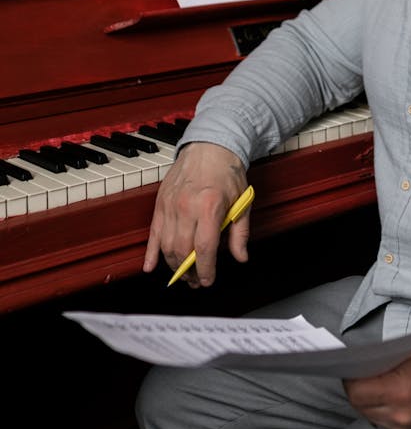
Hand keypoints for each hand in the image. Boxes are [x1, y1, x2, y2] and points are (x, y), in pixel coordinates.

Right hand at [143, 141, 247, 286]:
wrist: (210, 147)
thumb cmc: (227, 173)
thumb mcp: (243, 202)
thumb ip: (241, 233)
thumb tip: (240, 257)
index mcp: (210, 206)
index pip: (204, 248)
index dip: (206, 269)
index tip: (208, 280)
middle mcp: (187, 207)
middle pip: (183, 250)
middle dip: (189, 272)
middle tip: (196, 281)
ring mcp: (171, 205)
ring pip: (166, 245)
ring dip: (174, 265)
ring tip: (183, 274)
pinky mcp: (160, 203)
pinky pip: (153, 233)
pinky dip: (150, 252)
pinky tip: (150, 266)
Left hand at [344, 339, 410, 428]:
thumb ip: (385, 356)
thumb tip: (359, 360)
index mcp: (402, 389)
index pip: (357, 391)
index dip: (349, 378)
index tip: (350, 366)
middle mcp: (400, 413)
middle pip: (358, 404)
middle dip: (354, 387)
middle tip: (357, 371)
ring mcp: (403, 426)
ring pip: (366, 413)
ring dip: (363, 398)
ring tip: (369, 381)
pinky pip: (379, 420)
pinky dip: (375, 407)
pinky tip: (381, 393)